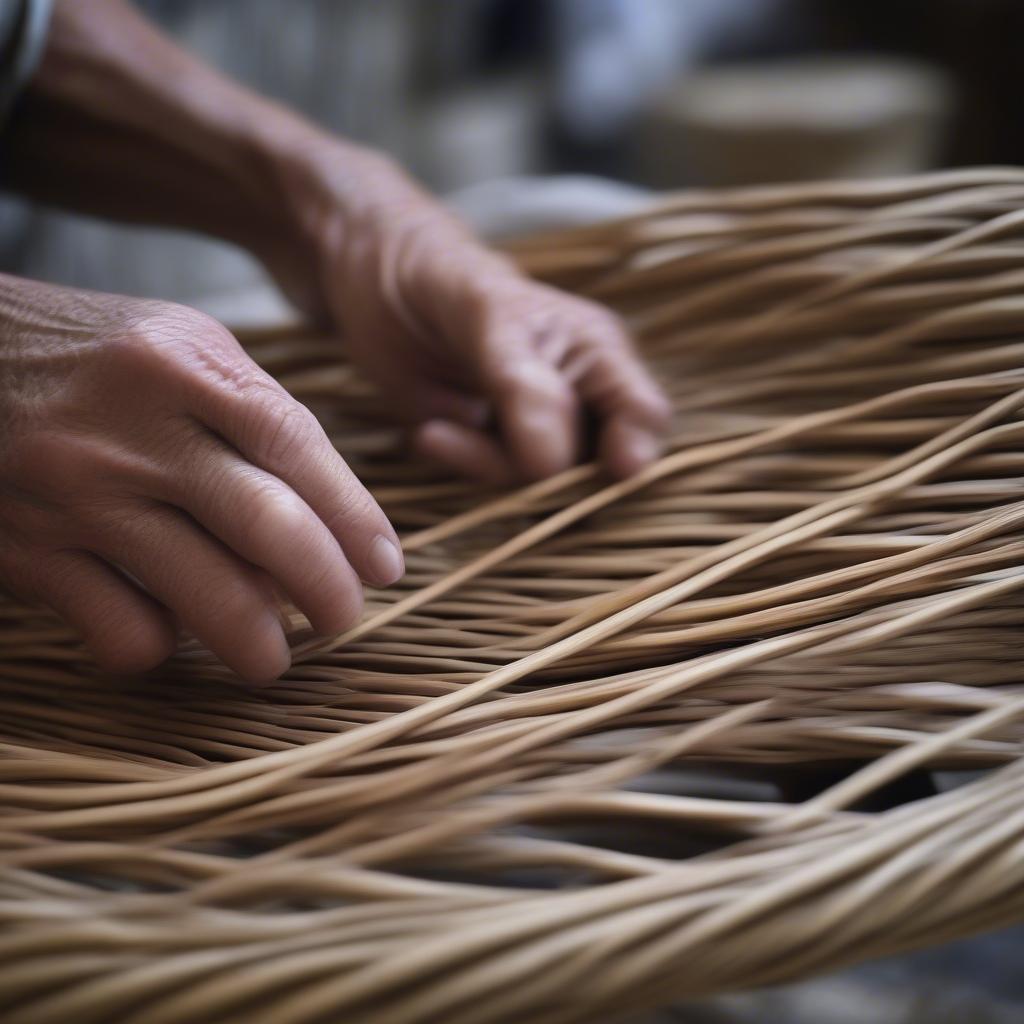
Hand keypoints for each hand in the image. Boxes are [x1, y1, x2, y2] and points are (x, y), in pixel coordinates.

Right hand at [0, 276, 401, 681]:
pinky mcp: (28, 551)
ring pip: (204, 593)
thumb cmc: (97, 356)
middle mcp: (135, 431)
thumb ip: (259, 415)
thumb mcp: (184, 346)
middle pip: (266, 525)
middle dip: (327, 588)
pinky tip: (169, 630)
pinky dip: (160, 646)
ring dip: (259, 642)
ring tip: (274, 656)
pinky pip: (123, 629)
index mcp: (185, 366)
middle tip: (346, 617)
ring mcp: (78, 495)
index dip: (355, 518)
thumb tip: (333, 519)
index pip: (296, 447)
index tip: (386, 566)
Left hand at [274, 149, 671, 483]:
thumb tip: (555, 465)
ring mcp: (536, 427)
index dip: (634, 453)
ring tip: (438, 427)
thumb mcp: (484, 314)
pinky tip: (429, 431)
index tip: (602, 472)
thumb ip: (525, 386)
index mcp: (598, 352)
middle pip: (597, 466)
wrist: (372, 278)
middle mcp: (580, 395)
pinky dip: (461, 462)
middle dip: (545, 472)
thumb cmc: (439, 275)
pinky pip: (492, 480)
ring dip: (487, 464)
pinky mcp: (491, 448)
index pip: (645, 417)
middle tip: (488, 445)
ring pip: (541, 483)